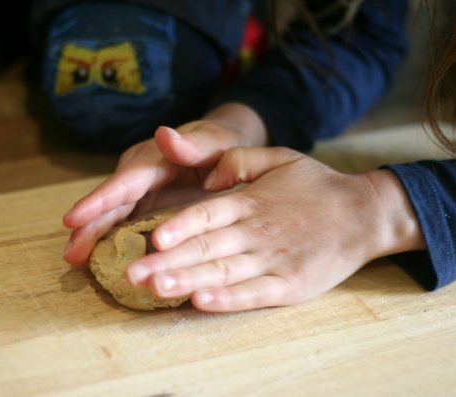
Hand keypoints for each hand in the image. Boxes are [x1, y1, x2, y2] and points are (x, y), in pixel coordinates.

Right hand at [63, 103, 267, 264]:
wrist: (223, 146)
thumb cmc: (222, 143)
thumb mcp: (216, 141)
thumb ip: (195, 143)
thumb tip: (164, 134)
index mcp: (154, 159)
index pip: (124, 182)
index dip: (99, 201)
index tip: (73, 218)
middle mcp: (139, 174)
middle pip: (110, 202)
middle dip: (88, 226)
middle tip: (70, 253)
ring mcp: (139, 190)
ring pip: (111, 214)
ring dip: (92, 235)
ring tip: (74, 259)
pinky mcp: (143, 204)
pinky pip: (123, 221)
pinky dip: (110, 238)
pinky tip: (97, 258)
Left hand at [125, 147, 425, 311]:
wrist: (363, 214)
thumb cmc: (315, 186)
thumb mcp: (279, 158)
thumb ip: (238, 161)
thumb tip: (204, 178)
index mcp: (250, 202)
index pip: (206, 215)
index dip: (179, 226)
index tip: (153, 238)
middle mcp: (257, 231)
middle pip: (206, 248)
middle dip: (168, 262)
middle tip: (133, 273)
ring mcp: (273, 260)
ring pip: (223, 273)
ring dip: (188, 282)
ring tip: (157, 289)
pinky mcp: (290, 284)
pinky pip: (254, 294)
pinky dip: (228, 300)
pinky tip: (201, 303)